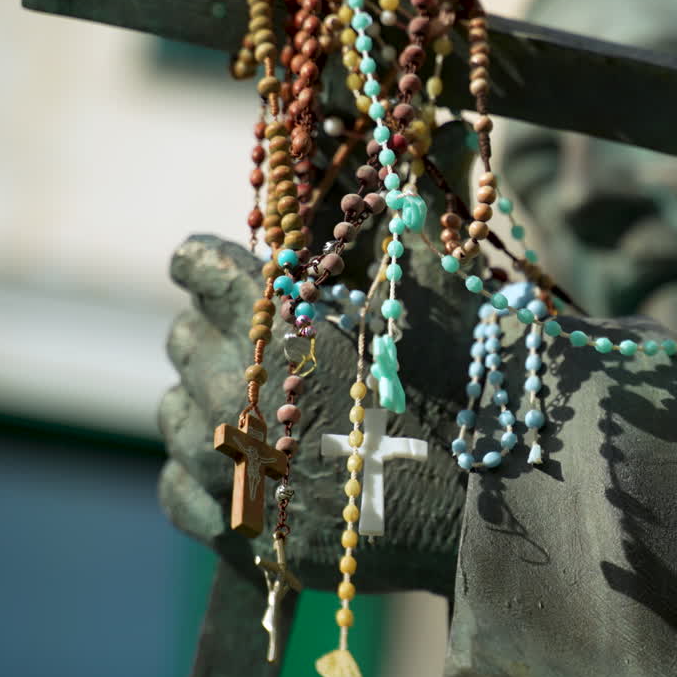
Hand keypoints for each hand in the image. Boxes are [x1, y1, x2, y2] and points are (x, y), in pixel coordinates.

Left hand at [159, 233, 473, 594]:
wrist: (500, 500)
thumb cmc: (474, 387)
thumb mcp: (441, 291)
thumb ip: (403, 228)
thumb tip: (424, 146)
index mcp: (277, 318)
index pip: (198, 266)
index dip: (210, 264)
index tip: (220, 270)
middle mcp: (237, 385)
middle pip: (183, 339)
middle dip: (222, 335)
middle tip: (268, 349)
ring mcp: (235, 464)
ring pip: (176, 414)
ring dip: (210, 403)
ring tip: (260, 412)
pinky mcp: (244, 531)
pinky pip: (178, 488)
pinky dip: (202, 474)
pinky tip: (239, 469)